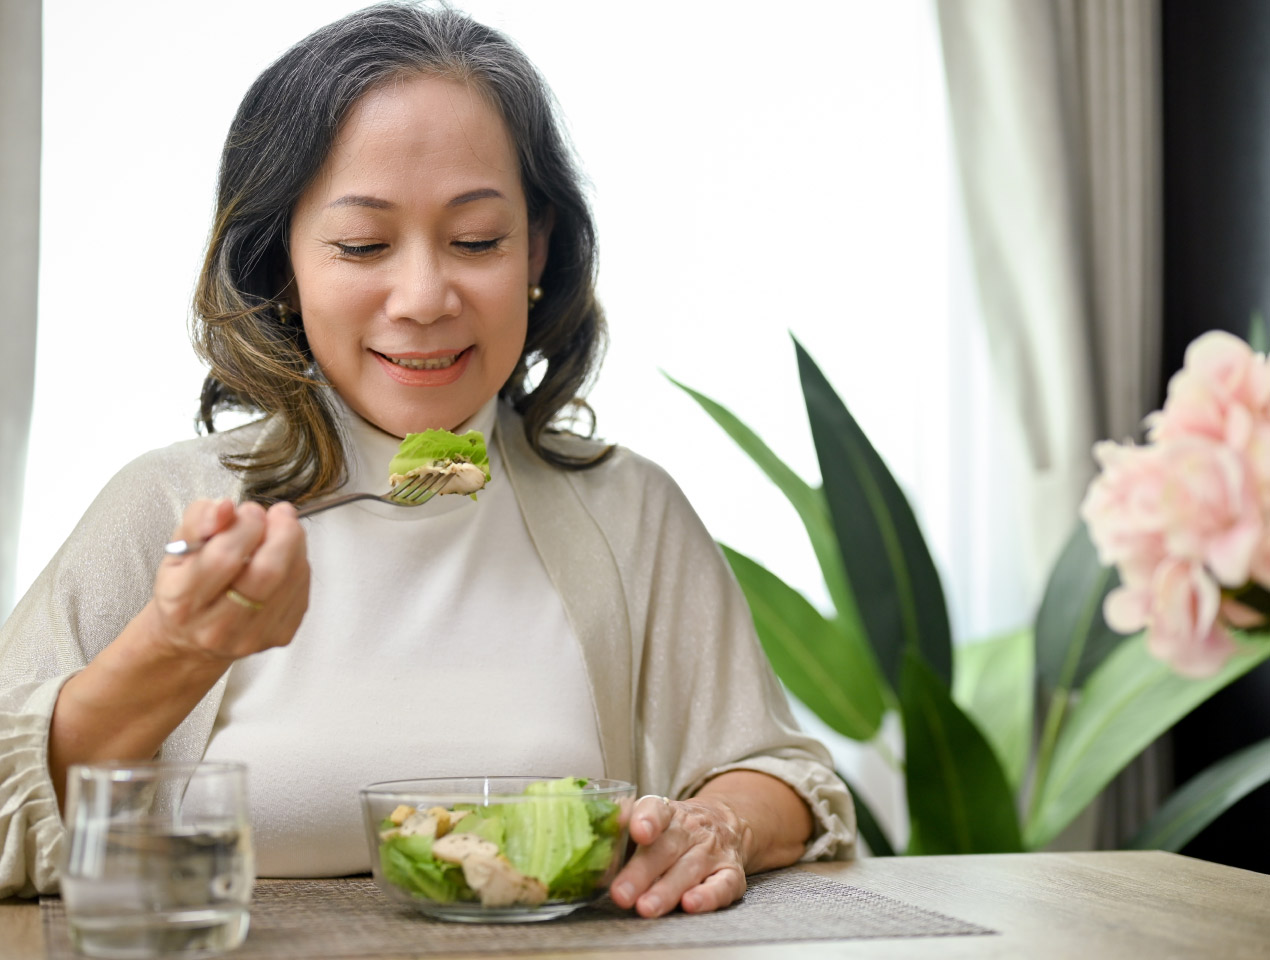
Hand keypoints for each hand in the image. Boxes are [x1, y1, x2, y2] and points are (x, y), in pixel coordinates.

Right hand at [149, 498, 308, 661]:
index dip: (246, 525)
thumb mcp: (179, 547)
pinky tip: (286, 558)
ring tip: (283, 532)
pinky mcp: (278, 638)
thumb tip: (225, 508)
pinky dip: (299, 566)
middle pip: (266, 571)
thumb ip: (198, 520)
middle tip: (278, 514)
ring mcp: (250, 637)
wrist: (191, 639)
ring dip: (295, 545)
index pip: (224, 557)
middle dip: (282, 531)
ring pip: (290, 580)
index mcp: (183, 600)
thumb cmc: (186, 586)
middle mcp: (216, 626)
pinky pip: (302, 592)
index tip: (249, 511)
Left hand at [608, 794, 749, 917]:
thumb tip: (595, 835)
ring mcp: (712, 852)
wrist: (724, 823)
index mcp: (668, 813)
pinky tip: (691, 904)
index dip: (647, 820)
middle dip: (642, 872)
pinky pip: (722, 885)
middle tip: (621, 894)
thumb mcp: (651, 819)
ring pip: (689, 869)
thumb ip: (623, 826)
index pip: (656, 810)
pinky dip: (708, 896)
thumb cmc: (674, 829)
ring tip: (646, 907)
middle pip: (666, 848)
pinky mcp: (731, 874)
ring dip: (667, 890)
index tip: (638, 832)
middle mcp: (691, 830)